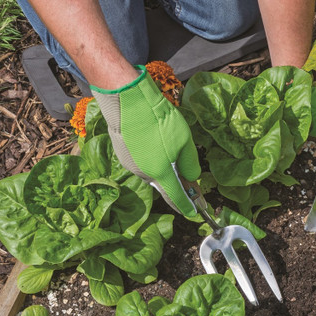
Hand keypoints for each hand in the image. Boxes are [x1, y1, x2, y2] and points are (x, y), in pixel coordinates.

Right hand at [90, 66, 200, 216]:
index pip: (175, 197)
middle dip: (175, 183)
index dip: (186, 206)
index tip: (193, 213)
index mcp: (160, 174)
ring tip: (169, 151)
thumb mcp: (184, 141)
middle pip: (163, 183)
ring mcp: (129, 165)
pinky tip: (153, 143)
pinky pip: (140, 162)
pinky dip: (150, 158)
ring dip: (161, 168)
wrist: (128, 102)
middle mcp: (143, 174)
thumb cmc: (159, 121)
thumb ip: (190, 163)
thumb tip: (191, 177)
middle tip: (187, 178)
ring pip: (150, 172)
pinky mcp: (121, 155)